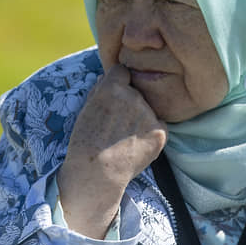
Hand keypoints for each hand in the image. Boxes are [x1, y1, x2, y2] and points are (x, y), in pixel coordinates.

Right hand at [57, 64, 167, 238]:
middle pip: (136, 91)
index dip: (118, 83)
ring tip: (125, 137)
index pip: (122, 71)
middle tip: (118, 123)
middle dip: (130, 102)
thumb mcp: (86, 110)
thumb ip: (100, 90)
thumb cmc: (85, 143)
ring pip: (148, 108)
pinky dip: (150, 133)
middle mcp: (133, 96)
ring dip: (140, 117)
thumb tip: (109, 75)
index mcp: (112, 87)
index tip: (115, 96)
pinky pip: (158, 125)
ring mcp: (149, 114)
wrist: (96, 173)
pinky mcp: (160, 132)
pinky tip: (136, 145)